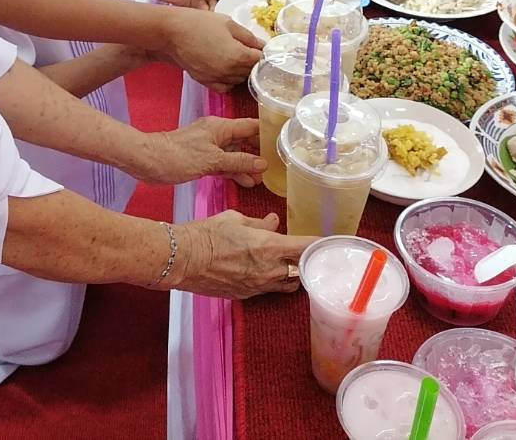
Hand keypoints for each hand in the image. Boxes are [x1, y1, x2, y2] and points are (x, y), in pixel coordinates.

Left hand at [131, 116, 265, 186]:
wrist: (149, 162)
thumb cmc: (178, 156)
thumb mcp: (212, 160)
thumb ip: (238, 161)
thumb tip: (262, 163)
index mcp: (220, 127)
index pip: (250, 126)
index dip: (267, 131)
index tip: (284, 139)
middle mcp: (216, 134)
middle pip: (244, 141)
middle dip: (259, 153)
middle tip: (278, 165)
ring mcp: (209, 147)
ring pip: (234, 154)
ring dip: (247, 165)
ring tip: (262, 180)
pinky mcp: (202, 159)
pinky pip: (224, 163)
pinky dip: (234, 171)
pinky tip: (245, 181)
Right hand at [155, 7, 262, 92]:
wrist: (171, 32)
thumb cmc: (198, 23)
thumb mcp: (227, 23)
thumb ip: (247, 36)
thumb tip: (262, 45)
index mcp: (237, 55)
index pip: (260, 60)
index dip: (264, 53)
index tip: (263, 48)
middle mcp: (228, 71)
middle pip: (251, 72)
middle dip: (253, 62)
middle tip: (250, 50)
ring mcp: (216, 78)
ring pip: (239, 80)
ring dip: (242, 71)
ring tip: (237, 57)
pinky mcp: (205, 81)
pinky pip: (224, 86)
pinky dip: (229, 80)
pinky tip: (226, 68)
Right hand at [166, 211, 312, 297]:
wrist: (183, 259)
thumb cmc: (207, 234)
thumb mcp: (235, 220)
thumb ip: (259, 223)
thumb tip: (272, 222)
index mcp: (270, 247)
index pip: (307, 247)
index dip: (322, 244)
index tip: (331, 242)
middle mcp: (270, 270)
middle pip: (302, 270)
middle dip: (306, 262)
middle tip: (306, 254)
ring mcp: (259, 286)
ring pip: (288, 284)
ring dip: (291, 274)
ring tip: (287, 264)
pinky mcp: (247, 295)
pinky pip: (268, 289)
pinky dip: (271, 281)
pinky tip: (261, 271)